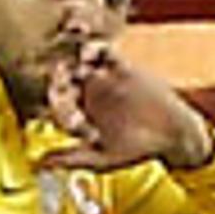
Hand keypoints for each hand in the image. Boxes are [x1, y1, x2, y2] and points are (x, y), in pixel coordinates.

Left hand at [42, 40, 214, 173]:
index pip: (55, 106)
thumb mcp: (102, 158)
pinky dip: (95, 50)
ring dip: (72, 60)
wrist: (172, 134)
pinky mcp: (121, 67)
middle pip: (62, 80)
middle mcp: (85, 95)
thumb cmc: (136, 149)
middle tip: (58, 77)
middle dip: (58, 78)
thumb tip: (42, 164)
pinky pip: (104, 54)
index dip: (54, 105)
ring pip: (79, 64)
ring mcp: (102, 79)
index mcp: (76, 114)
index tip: (53, 105)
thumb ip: (74, 158)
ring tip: (72, 65)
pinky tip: (90, 53)